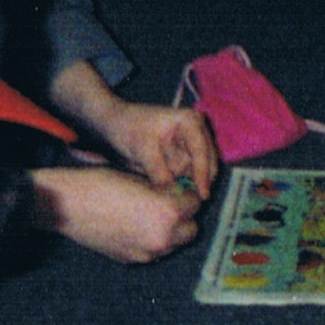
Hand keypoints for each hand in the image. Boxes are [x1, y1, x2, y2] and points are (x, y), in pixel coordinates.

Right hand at [32, 166, 201, 262]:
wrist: (66, 206)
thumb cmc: (100, 184)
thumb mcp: (140, 178)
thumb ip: (165, 189)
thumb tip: (179, 192)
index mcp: (169, 212)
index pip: (196, 203)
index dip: (186, 194)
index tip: (177, 189)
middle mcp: (164, 237)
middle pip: (191, 229)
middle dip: (183, 217)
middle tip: (168, 205)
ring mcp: (148, 252)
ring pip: (175, 244)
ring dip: (170, 232)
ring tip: (150, 217)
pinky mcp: (133, 260)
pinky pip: (154, 251)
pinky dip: (151, 241)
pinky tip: (135, 227)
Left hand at [92, 98, 218, 200]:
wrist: (115, 122)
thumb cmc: (128, 128)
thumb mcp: (142, 150)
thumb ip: (159, 173)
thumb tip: (174, 196)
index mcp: (190, 121)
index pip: (201, 152)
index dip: (203, 175)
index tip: (203, 195)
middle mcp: (197, 130)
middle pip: (208, 161)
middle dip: (202, 181)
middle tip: (194, 204)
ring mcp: (192, 143)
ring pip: (201, 170)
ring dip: (194, 184)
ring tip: (186, 201)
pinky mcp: (185, 154)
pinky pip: (190, 174)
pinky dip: (185, 184)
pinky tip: (179, 194)